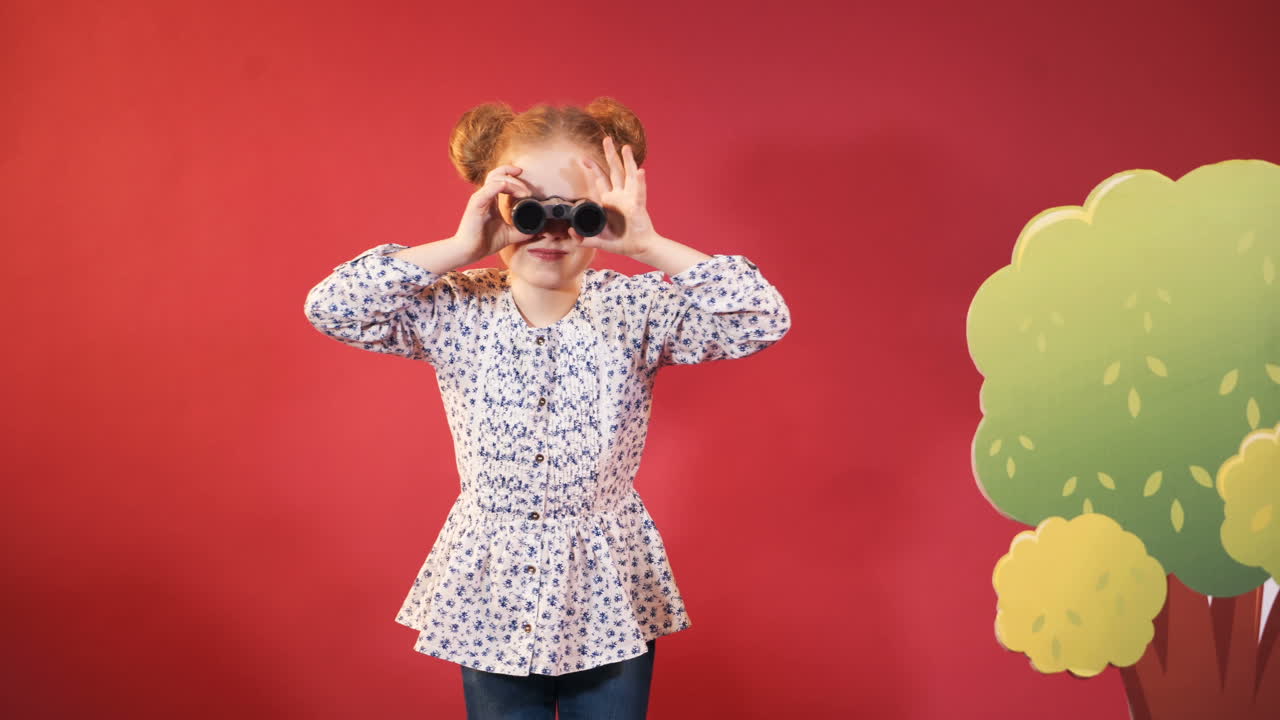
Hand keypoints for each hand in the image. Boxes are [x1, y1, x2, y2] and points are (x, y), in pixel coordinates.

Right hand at [449, 165, 535, 262]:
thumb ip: (521, 229)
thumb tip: (537, 230)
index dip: (514, 176)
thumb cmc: (484, 242)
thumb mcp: (509, 233)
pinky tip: (513, 192)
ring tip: (525, 194)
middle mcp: (484, 195)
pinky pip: (489, 189)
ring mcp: (479, 198)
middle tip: (529, 191)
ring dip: (514, 183)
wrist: (469, 252)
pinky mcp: (476, 204)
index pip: (500, 178)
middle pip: (498, 173)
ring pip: (496, 179)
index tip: (528, 185)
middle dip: (515, 177)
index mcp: (490, 199)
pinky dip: (502, 186)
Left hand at [572, 136, 660, 257]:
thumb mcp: (599, 240)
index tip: (583, 158)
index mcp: (609, 201)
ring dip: (628, 161)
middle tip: (606, 140)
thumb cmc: (622, 242)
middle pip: (615, 170)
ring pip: (629, 175)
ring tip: (625, 148)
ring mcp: (630, 198)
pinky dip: (640, 181)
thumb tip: (571, 232)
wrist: (639, 248)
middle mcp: (620, 196)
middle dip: (610, 155)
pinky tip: (640, 171)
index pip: (600, 180)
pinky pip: (639, 191)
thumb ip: (585, 238)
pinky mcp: (638, 206)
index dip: (593, 168)